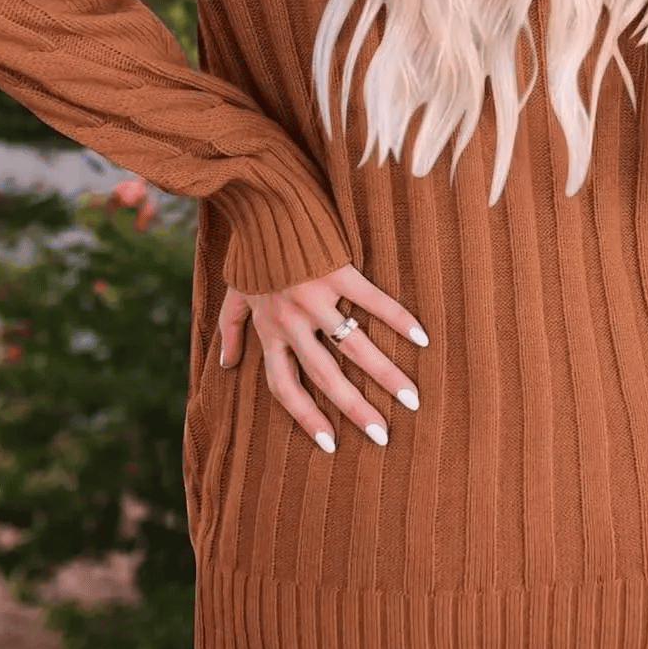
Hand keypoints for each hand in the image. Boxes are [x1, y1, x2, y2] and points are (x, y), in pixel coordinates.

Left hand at [217, 262, 426, 452]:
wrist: (260, 204)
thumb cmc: (249, 251)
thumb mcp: (233, 294)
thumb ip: (230, 330)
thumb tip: (225, 365)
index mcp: (269, 331)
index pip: (285, 387)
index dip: (306, 418)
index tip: (331, 444)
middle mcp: (292, 322)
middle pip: (326, 377)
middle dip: (356, 410)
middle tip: (383, 436)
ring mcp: (316, 299)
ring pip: (354, 347)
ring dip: (385, 375)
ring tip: (412, 399)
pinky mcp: (338, 272)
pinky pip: (372, 302)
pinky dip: (398, 319)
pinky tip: (422, 338)